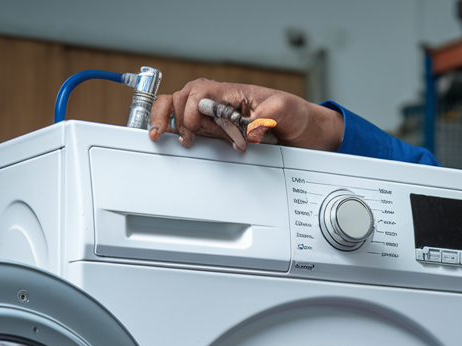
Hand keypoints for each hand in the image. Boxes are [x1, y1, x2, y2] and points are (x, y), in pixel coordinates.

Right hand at [148, 79, 343, 152]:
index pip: (199, 95)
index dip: (192, 113)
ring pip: (180, 108)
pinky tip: (167, 137)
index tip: (193, 132)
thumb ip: (267, 117)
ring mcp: (218, 115)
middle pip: (183, 98)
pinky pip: (191, 124)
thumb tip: (250, 131)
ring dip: (167, 119)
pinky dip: (175, 127)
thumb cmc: (294, 114)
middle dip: (173, 116)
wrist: (303, 129)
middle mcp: (221, 101)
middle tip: (172, 135)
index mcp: (232, 92)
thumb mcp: (285, 111)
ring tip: (158, 135)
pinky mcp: (219, 129)